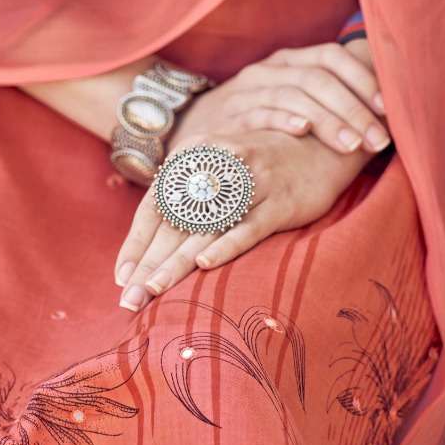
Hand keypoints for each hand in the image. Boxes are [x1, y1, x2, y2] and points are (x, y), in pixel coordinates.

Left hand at [115, 128, 370, 310]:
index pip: (155, 208)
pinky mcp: (280, 201)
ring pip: (204, 229)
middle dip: (149, 265)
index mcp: (195, 159)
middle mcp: (217, 169)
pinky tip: (205, 265)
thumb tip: (158, 244)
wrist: (323, 145)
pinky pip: (248, 226)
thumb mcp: (221, 170)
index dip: (135, 244)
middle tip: (129, 300)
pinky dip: (226, 244)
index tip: (121, 279)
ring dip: (177, 263)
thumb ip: (192, 198)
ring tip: (153, 290)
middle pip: (174, 225)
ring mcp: (250, 184)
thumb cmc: (264, 165)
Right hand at [171, 42, 388, 155]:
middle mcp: (269, 70)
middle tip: (378, 140)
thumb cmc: (259, 127)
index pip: (331, 58)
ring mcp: (246, 91)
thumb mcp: (290, 105)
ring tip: (352, 145)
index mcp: (290, 62)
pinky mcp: (229, 116)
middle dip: (354, 110)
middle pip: (318, 80)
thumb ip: (327, 104)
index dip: (362, 80)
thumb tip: (381, 116)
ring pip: (293, 96)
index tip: (387, 110)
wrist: (193, 135)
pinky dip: (283, 120)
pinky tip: (304, 131)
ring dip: (327, 120)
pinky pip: (258, 112)